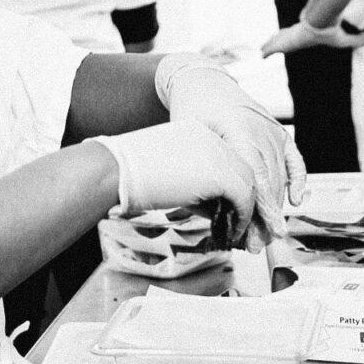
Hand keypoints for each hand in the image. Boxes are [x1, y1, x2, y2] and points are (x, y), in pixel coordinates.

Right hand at [92, 120, 263, 215]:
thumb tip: (211, 208)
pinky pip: (244, 198)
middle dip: (241, 198)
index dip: (226, 186)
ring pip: (247, 183)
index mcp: (196, 132)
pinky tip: (233, 231)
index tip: (224, 206)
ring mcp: (218, 153)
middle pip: (240, 169)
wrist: (116, 170)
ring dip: (244, 209)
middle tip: (237, 221)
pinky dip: (241, 217)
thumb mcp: (166, 173)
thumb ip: (191, 184)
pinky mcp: (221, 174)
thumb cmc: (127, 174)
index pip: (222, 160)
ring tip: (235, 230)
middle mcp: (211, 138)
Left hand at [155, 55, 304, 241]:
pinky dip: (298, 180)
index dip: (262, 206)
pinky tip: (295, 201)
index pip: (255, 175)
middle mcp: (261, 129)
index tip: (266, 231)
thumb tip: (209, 209)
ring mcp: (273, 130)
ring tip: (268, 234)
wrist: (205, 83)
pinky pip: (295, 159)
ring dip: (276, 207)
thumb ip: (201, 167)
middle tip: (258, 245)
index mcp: (238, 129)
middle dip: (266, 216)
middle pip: (269, 181)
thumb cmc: (191, 111)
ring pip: (280, 175)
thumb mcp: (187, 135)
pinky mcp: (279, 132)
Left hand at [261, 19, 363, 55]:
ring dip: (270, 45)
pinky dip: (267, 51)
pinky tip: (261, 55)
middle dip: (277, 39)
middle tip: (270, 42)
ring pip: (276, 41)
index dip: (293, 35)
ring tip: (262, 51)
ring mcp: (288, 37)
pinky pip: (272, 48)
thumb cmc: (329, 32)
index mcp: (307, 33)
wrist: (319, 26)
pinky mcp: (284, 43)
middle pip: (284, 36)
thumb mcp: (343, 38)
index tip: (291, 37)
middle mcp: (296, 33)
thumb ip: (354, 40)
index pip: (298, 33)